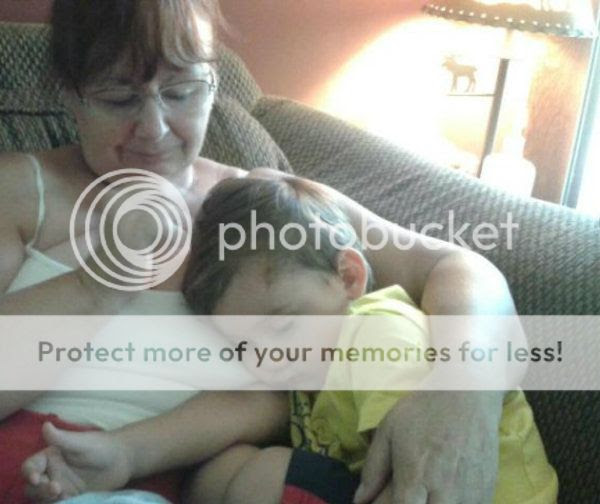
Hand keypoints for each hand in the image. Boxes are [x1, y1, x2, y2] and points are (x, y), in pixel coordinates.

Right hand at [22, 422, 132, 501]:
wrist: (123, 461)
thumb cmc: (101, 447)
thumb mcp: (81, 442)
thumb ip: (62, 438)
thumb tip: (45, 425)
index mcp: (51, 457)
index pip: (30, 466)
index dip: (29, 473)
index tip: (36, 478)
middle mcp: (52, 473)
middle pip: (32, 487)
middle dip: (39, 490)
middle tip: (56, 489)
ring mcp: (60, 487)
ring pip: (42, 498)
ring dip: (46, 499)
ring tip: (63, 495)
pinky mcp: (71, 499)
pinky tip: (68, 502)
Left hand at [354, 391, 502, 503]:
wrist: (467, 394)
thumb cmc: (423, 411)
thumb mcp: (389, 431)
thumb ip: (373, 469)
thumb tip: (359, 500)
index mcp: (416, 476)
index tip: (386, 499)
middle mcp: (445, 491)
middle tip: (407, 493)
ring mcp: (470, 494)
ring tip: (425, 491)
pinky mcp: (487, 492)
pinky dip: (455, 503)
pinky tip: (446, 490)